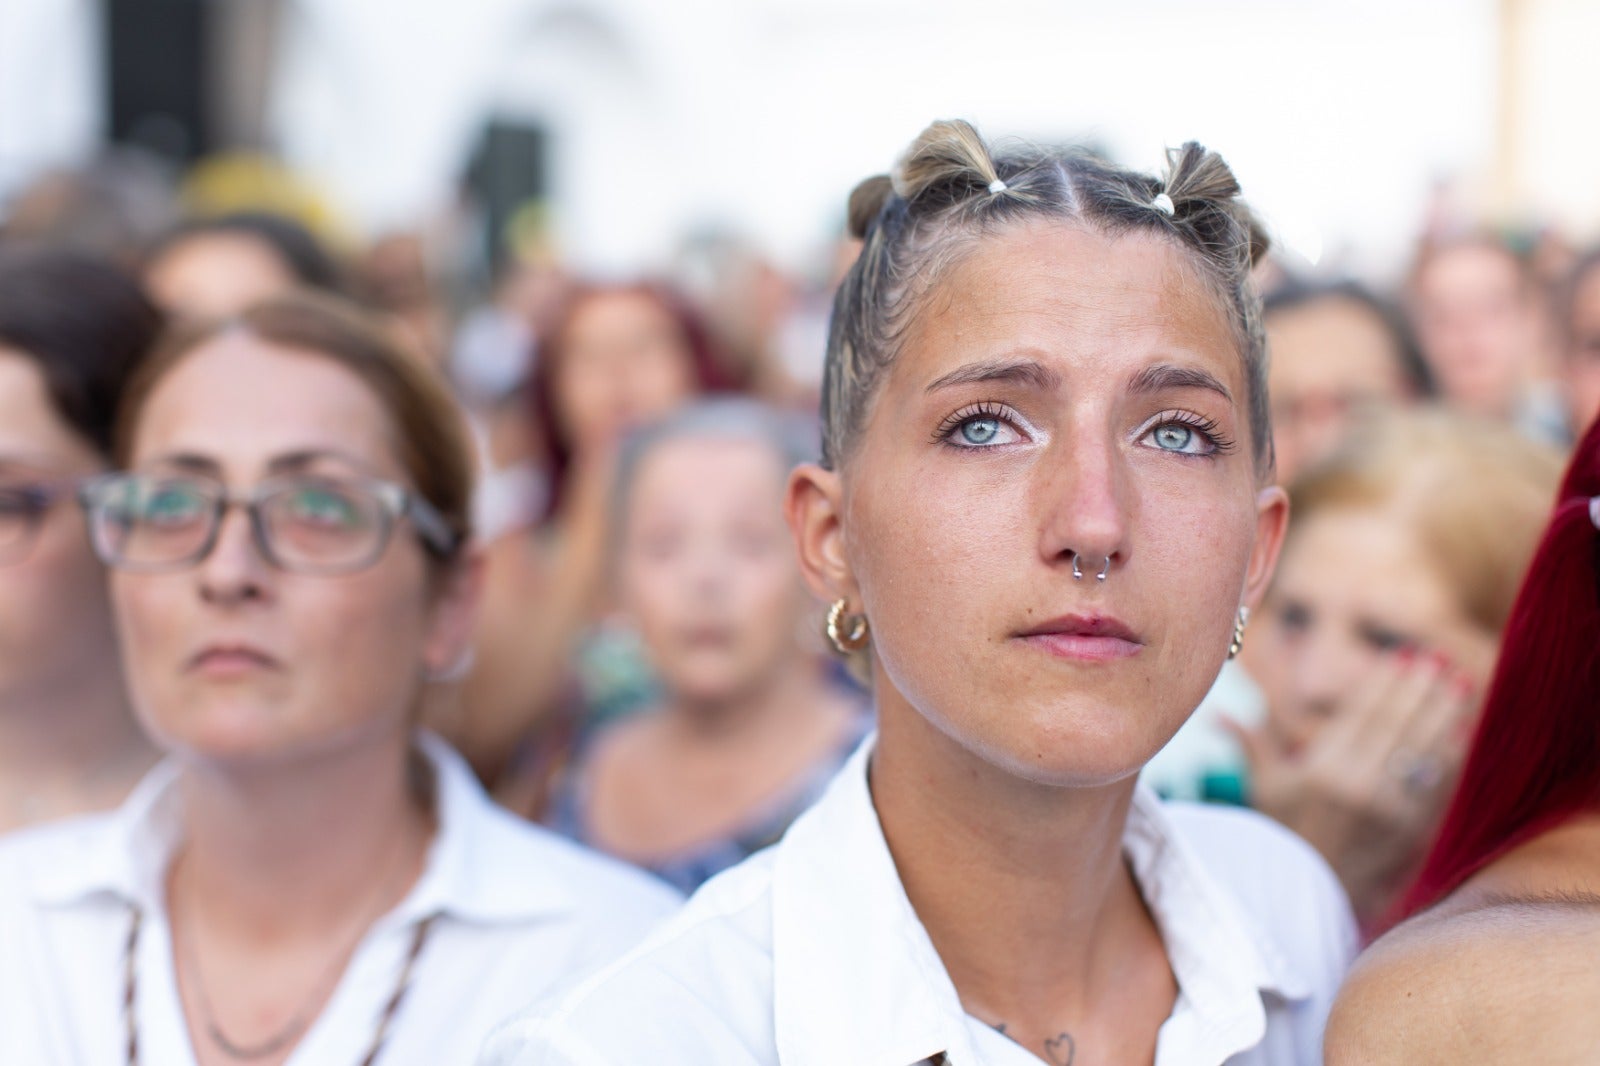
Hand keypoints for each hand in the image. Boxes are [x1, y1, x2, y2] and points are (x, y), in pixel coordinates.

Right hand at [1226, 648, 1476, 925]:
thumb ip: (1250, 743)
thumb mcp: (1264, 789)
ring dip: (1443, 713)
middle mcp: (1357, 784)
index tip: (1403, 656)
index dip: (1385, 682)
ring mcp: (1389, 809)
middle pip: (1397, 724)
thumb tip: (1215, 714)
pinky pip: (1435, 784)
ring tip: (1457, 685)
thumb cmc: (1279, 838)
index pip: (1363, 713)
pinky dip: (1449, 756)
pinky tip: (1460, 733)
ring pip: (1422, 748)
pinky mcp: (1411, 831)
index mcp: (1321, 768)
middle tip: (1438, 660)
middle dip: (1420, 689)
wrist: (1306, 900)